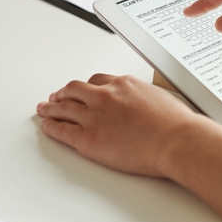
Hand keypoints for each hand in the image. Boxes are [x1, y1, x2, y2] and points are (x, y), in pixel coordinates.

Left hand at [36, 74, 201, 177]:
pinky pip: (61, 130)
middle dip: (63, 93)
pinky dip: (51, 127)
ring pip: (63, 107)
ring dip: (51, 108)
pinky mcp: (88, 138)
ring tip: (44, 110)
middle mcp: (105, 96)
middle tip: (56, 97)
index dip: (85, 87)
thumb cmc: (176, 125)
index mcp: (124, 84)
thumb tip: (148, 106)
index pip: (97, 81)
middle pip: (74, 90)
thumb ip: (146, 100)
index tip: (82, 91)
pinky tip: (47, 127)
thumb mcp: (162, 99)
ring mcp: (94, 116)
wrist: (176, 140)